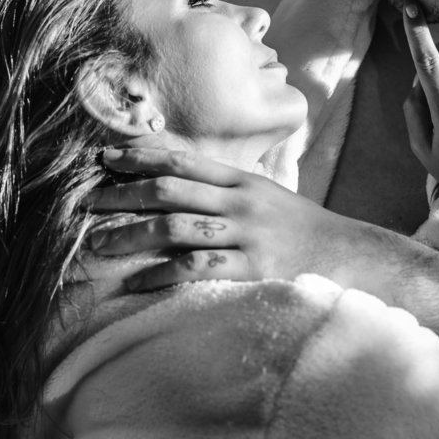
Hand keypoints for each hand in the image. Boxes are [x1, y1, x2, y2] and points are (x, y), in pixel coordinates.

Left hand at [86, 149, 398, 292]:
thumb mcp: (267, 197)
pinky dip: (160, 275)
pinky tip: (135, 282)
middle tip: (85, 202)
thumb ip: (228, 190)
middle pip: (170, 189)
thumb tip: (179, 186)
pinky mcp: (252, 268)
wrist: (353, 256)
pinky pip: (196, 268)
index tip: (104, 158)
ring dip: (130, 235)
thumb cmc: (303, 230)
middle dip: (123, 195)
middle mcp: (241, 200)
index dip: (140, 156)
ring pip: (176, 227)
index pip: (183, 158)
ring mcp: (247, 234)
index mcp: (242, 179)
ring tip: (97, 246)